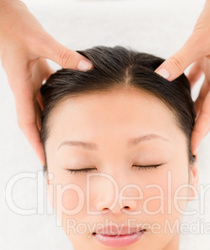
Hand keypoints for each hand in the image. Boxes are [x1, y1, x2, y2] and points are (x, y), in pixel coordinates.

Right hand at [0, 0, 92, 165]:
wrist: (2, 12)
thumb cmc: (14, 24)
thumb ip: (64, 55)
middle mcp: (24, 88)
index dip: (35, 143)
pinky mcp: (35, 71)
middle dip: (43, 140)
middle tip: (56, 158)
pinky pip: (46, 92)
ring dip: (50, 124)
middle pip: (34, 122)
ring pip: (41, 109)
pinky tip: (69, 107)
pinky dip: (56, 102)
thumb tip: (88, 67)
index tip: (43, 161)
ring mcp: (29, 81)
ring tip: (64, 139)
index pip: (27, 123)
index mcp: (20, 87)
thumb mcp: (40, 40)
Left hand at [154, 0, 209, 154]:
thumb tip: (160, 76)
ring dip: (195, 112)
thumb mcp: (199, 40)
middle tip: (188, 144)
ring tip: (183, 126)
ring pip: (206, 98)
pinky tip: (179, 94)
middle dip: (201, 128)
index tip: (192, 148)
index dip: (201, 132)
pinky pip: (200, 81)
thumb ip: (179, 60)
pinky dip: (190, 91)